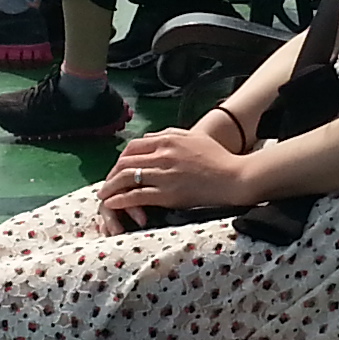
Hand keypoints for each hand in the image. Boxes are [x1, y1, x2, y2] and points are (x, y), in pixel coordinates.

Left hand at [98, 124, 254, 225]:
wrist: (234, 177)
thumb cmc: (219, 158)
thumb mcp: (194, 137)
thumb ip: (171, 135)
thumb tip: (151, 138)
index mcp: (168, 139)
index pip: (134, 146)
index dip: (121, 159)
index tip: (118, 169)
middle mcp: (162, 154)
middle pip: (125, 162)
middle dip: (112, 174)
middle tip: (106, 184)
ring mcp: (164, 173)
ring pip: (127, 178)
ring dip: (110, 187)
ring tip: (103, 195)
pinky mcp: (167, 193)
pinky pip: (136, 195)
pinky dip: (120, 199)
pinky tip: (112, 204)